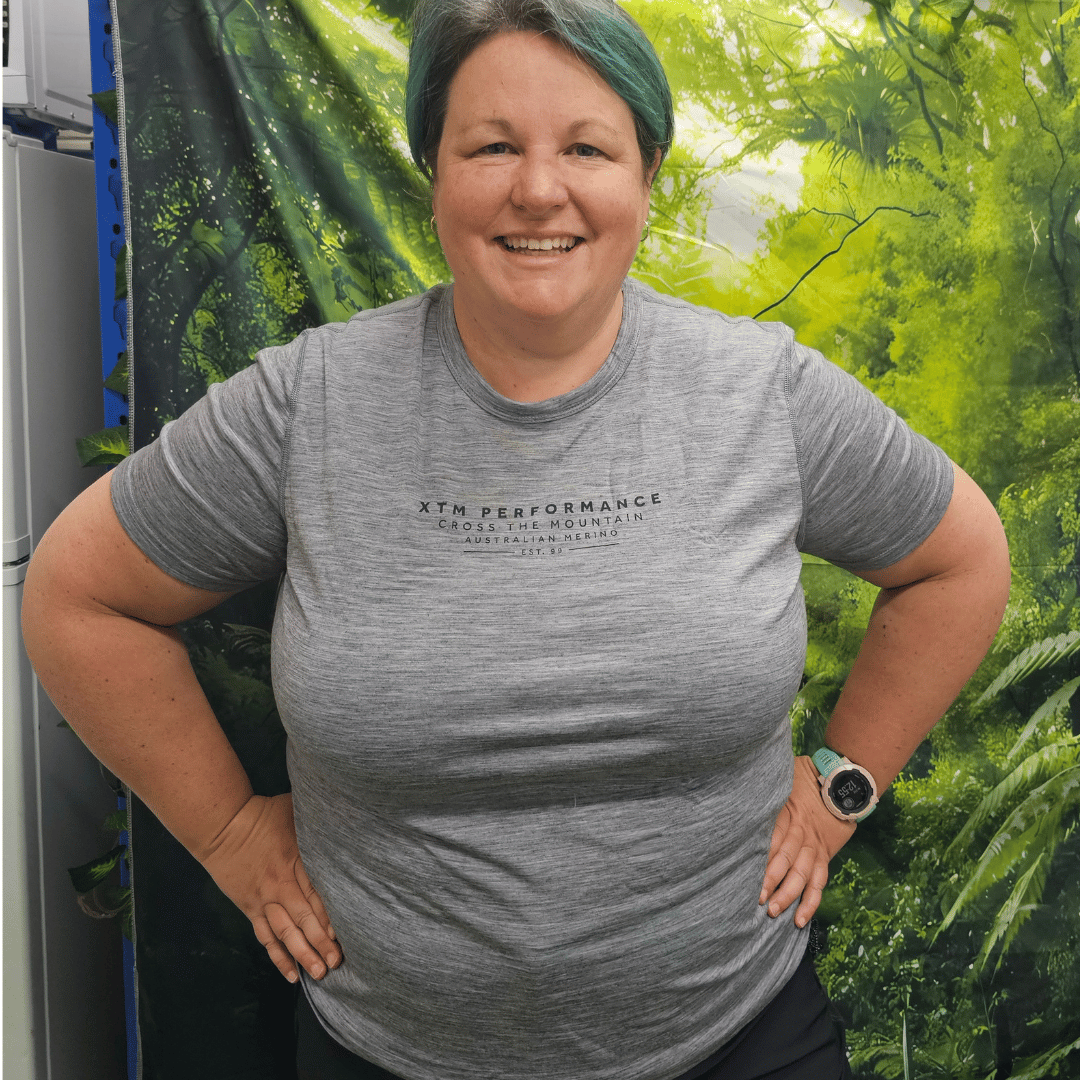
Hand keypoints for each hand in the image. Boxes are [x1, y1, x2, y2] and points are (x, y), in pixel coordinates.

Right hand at [198, 793, 341, 982]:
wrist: (222, 826)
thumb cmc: (263, 813)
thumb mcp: (296, 809)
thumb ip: (319, 817)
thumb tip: (345, 808)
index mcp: (295, 860)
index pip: (316, 893)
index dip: (330, 916)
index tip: (344, 935)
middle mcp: (280, 884)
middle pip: (303, 917)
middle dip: (321, 942)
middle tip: (337, 962)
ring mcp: (264, 899)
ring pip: (285, 933)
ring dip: (302, 954)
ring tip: (319, 974)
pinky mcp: (251, 908)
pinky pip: (266, 937)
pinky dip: (278, 956)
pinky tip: (291, 973)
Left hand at [759, 756, 855, 927]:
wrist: (839, 782)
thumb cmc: (803, 776)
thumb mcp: (781, 774)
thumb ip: (763, 783)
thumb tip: (737, 778)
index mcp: (786, 813)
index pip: (772, 838)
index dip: (760, 856)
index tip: (743, 873)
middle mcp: (801, 833)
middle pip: (785, 859)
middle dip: (770, 880)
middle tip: (756, 898)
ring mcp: (814, 847)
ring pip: (802, 874)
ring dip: (788, 894)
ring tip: (773, 911)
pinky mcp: (824, 857)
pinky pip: (819, 882)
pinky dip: (811, 902)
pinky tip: (800, 919)